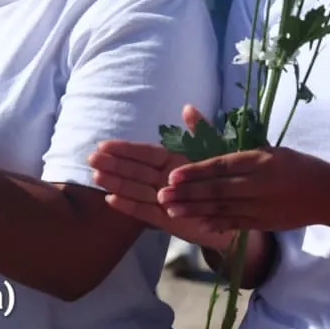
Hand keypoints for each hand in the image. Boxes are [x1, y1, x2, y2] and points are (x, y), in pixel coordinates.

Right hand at [89, 105, 234, 250]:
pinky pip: (144, 212)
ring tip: (96, 176)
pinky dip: (128, 207)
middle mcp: (165, 180)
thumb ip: (200, 131)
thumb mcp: (216, 150)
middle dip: (114, 165)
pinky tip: (111, 200)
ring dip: (116, 183)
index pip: (146, 154)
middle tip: (92, 158)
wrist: (238, 212)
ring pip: (136, 190)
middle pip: (136, 171)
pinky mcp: (166, 221)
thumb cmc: (224, 179)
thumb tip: (187, 108)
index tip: (104, 144)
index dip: (126, 149)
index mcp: (175, 162)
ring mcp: (163, 200)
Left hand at [157, 145, 329, 231]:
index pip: (223, 165)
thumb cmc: (295, 165)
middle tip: (162, 195)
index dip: (197, 172)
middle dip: (188, 193)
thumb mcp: (269, 148)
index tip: (173, 175)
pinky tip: (196, 223)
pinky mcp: (264, 223)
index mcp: (262, 160)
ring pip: (223, 208)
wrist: (327, 194)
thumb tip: (191, 113)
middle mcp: (260, 183)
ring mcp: (262, 206)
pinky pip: (235, 223)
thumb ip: (231, 140)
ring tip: (171, 210)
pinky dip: (214, 223)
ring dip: (195, 210)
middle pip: (219, 189)